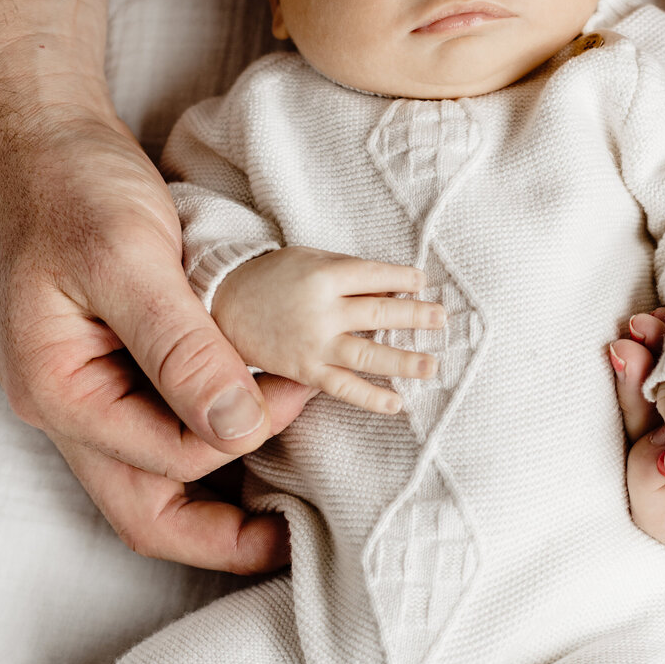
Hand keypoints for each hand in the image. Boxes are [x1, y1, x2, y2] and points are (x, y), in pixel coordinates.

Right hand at [0, 90, 310, 570]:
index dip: (245, 433)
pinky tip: (256, 419)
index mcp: (57, 392)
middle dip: (223, 537)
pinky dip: (210, 433)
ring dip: (221, 487)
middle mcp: (67, 407)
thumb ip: (181, 346)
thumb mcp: (126, 255)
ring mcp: (86, 391)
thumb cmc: (66, 181)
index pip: (167, 460)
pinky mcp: (110, 367)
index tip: (300, 383)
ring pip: (156, 477)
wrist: (33, 130)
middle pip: (146, 512)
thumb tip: (239, 424)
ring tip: (290, 488)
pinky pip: (162, 428)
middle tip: (295, 538)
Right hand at [213, 248, 444, 413]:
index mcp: (324, 274)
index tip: (423, 282)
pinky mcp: (305, 370)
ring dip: (404, 361)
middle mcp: (322, 310)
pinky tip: (397, 403)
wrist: (223, 303)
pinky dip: (371, 397)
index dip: (402, 279)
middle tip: (441, 319)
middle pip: (379, 313)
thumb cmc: (273, 278)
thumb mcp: (309, 260)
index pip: (375, 276)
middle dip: (415, 316)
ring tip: (432, 365)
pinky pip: (343, 387)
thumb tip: (392, 291)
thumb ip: (348, 275)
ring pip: (368, 354)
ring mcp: (314, 343)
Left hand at [611, 312, 664, 570]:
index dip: (647, 478)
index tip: (658, 436)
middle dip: (632, 408)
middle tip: (627, 357)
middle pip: (645, 465)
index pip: (663, 521)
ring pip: (649, 420)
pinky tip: (654, 326)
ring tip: (637, 334)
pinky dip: (660, 355)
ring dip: (639, 374)